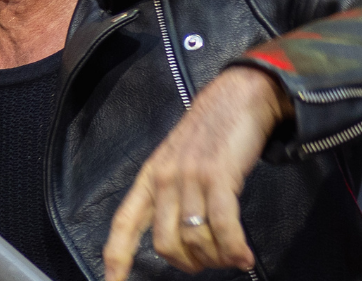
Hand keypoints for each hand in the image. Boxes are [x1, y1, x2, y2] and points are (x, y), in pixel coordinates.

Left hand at [103, 66, 292, 279]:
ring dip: (217, 258)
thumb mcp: (178, 161)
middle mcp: (165, 178)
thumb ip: (172, 194)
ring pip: (195, 239)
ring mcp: (191, 176)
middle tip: (210, 262)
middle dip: (190, 264)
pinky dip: (234, 248)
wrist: (238, 96)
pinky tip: (244, 256)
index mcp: (150, 176)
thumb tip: (181, 239)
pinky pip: (222, 226)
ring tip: (233, 256)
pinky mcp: (219, 175)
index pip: (125, 223)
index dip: (116, 257)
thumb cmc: (211, 132)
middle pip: (165, 244)